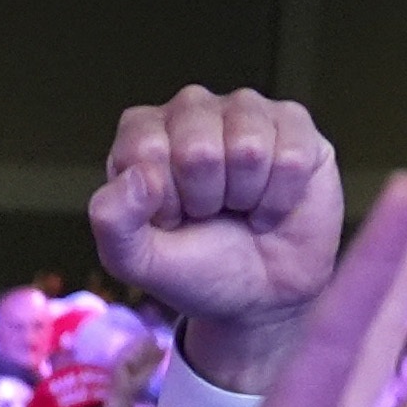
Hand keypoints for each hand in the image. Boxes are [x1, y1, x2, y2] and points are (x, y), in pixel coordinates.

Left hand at [90, 87, 341, 392]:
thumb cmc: (193, 268)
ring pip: (249, 149)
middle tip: (209, 214)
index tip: (171, 220)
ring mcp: (245, 110)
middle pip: (199, 150)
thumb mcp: (137, 260)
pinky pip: (292, 157)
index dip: (163, 202)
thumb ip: (113, 221)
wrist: (258, 298)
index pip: (146, 152)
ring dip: (246, 198)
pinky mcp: (294, 124)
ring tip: (240, 207)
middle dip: (206, 200)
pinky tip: (270, 205)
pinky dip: (280, 199)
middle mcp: (191, 109)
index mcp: (143, 133)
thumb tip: (138, 176)